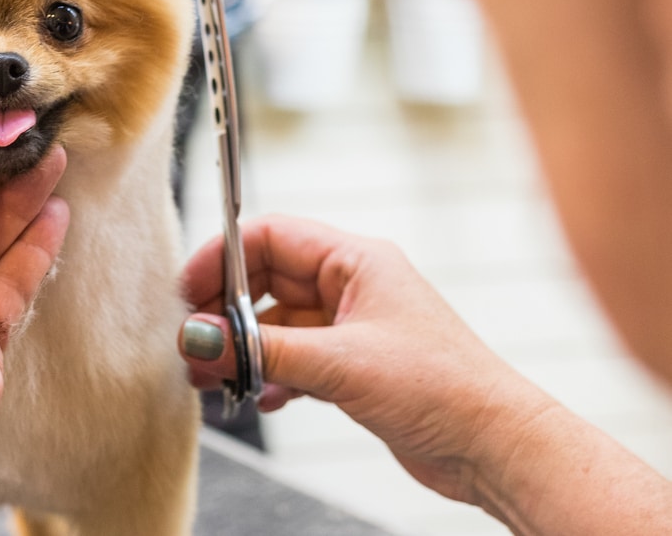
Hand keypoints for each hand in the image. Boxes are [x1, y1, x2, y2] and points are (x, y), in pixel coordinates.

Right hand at [178, 214, 552, 505]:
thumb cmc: (441, 388)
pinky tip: (260, 398)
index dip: (223, 258)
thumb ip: (263, 348)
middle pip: (265, 281)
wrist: (493, 446)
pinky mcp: (351, 365)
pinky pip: (292, 357)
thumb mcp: (340, 364)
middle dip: (225, 312)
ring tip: (213, 378)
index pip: (270, 237)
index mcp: (355, 261)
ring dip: (242, 349)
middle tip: (195, 346)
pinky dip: (269, 374)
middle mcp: (350, 285)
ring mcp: (350, 326)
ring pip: (275, 324)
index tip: (189, 293)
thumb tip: (202, 337)